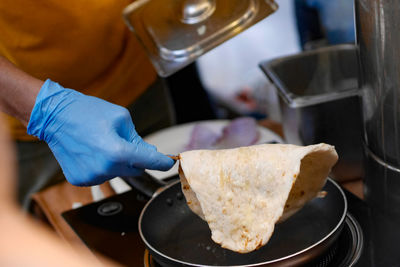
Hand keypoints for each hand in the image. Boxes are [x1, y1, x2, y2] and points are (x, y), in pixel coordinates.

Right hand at [27, 79, 173, 185]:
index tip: (169, 163)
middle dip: (135, 158)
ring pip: (118, 173)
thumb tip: (149, 153)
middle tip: (122, 141)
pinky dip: (102, 166)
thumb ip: (138, 139)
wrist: (54, 116)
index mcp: (118, 152)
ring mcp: (92, 177)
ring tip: (101, 143)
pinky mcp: (81, 180)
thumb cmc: (86, 112)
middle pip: (135, 169)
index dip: (162, 163)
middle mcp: (105, 169)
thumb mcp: (121, 118)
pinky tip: (92, 152)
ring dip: (117, 162)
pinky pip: (102, 175)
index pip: (149, 162)